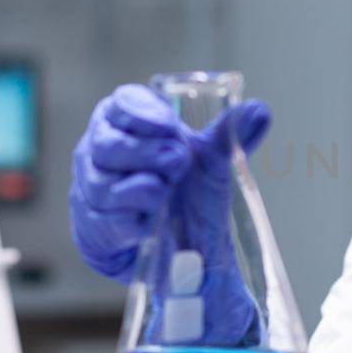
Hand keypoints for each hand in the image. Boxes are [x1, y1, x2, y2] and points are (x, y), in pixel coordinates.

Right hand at [69, 85, 270, 341]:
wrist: (172, 246)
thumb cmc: (183, 190)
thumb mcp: (208, 162)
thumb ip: (229, 136)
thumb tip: (260, 110)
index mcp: (124, 125)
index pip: (120, 105)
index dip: (140, 111)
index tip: (169, 124)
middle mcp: (99, 154)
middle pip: (107, 145)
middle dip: (145, 152)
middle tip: (179, 160)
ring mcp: (91, 192)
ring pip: (103, 186)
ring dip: (139, 189)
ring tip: (166, 192)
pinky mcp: (94, 230)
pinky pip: (105, 223)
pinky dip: (130, 223)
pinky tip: (149, 221)